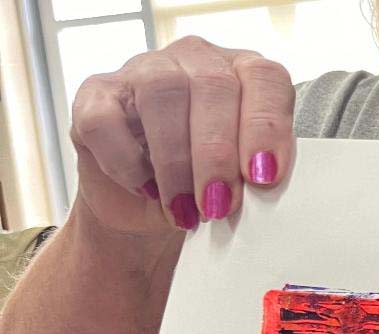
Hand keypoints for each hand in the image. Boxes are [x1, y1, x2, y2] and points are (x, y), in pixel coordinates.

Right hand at [70, 36, 294, 235]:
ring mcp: (143, 70)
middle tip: (219, 206)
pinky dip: (127, 164)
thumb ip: (257, 178)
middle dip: (217, 155)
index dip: (267, 126)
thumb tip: (263, 191)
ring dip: (176, 162)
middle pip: (212, 86)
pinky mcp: (96, 96)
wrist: (150, 213)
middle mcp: (196, 61)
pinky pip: (106, 120)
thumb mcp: (243, 187)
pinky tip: (146, 192)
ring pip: (160, 94)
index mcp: (244, 76)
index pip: (265, 79)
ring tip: (185, 212)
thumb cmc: (209, 193)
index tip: (264, 177)